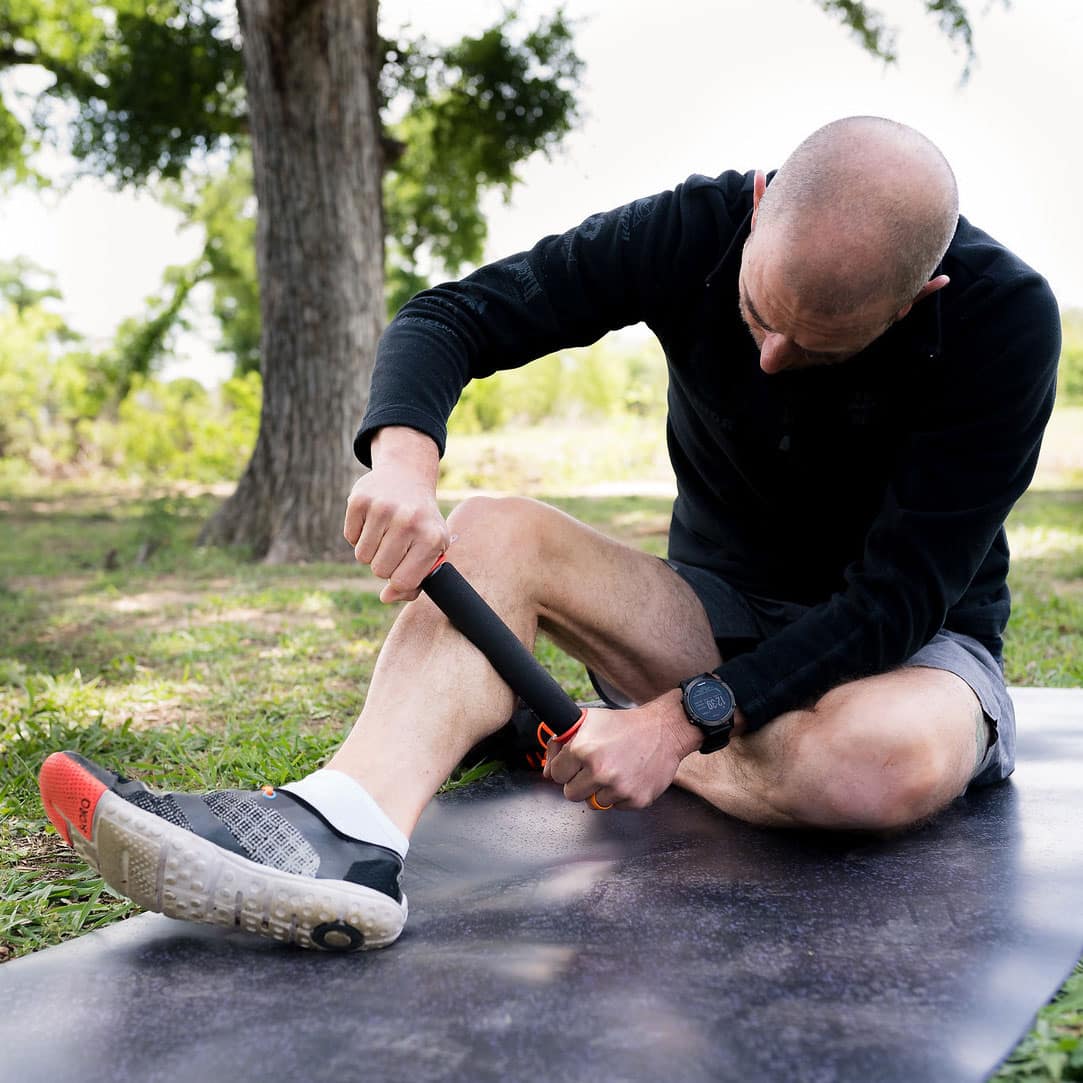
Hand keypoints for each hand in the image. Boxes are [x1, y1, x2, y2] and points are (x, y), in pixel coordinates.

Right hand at [344, 427, 449, 602]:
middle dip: (383, 563)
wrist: (407, 477)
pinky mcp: (360, 499)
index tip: (403, 566)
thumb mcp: (431, 549)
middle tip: (394, 544)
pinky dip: (358, 534)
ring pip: (361, 557)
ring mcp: (383, 508)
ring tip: (385, 531)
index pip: (402, 581)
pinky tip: (373, 520)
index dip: (398, 579)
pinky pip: (350, 538)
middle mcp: (409, 521)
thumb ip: (414, 581)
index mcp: (432, 538)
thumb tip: (386, 596)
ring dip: (370, 549)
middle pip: (379, 570)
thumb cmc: (421, 522)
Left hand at [542, 691, 702, 809]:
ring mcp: (619, 788)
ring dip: (600, 790)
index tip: (575, 763)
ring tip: (614, 770)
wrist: (663, 730)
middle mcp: (600, 771)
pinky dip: (620, 795)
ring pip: (593, 803)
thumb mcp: (587, 722)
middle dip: (579, 782)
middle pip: (571, 794)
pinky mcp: (636, 800)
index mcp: (583, 750)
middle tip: (594, 768)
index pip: (556, 774)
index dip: (565, 767)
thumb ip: (560, 744)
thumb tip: (545, 773)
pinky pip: (616, 807)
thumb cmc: (623, 725)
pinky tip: (628, 776)